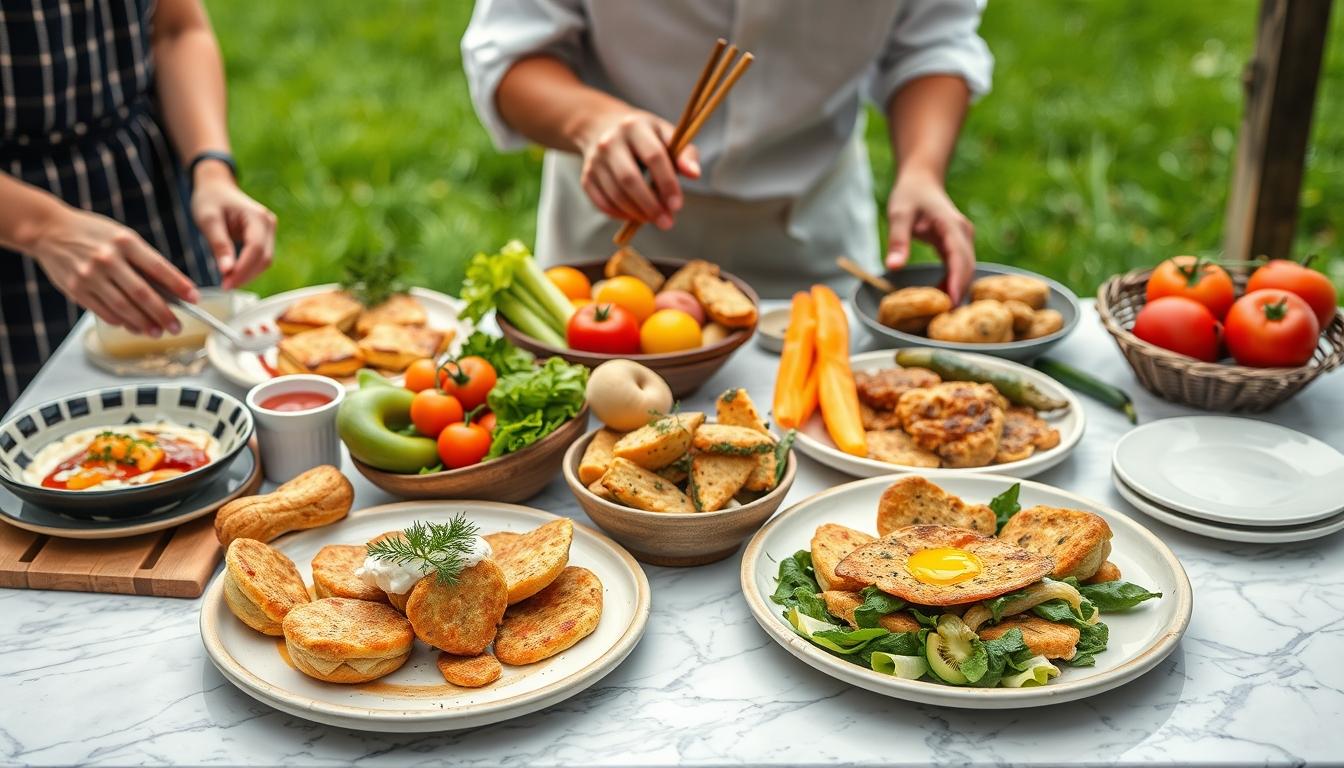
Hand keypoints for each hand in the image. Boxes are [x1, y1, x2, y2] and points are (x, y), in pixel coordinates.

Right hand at [28, 206, 197, 335]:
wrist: (48, 229)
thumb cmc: (93, 234)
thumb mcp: (122, 237)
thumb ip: (143, 260)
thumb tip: (170, 289)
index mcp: (125, 242)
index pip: (159, 268)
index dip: (179, 285)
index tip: (194, 299)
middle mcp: (108, 259)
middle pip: (142, 293)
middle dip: (163, 313)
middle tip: (177, 327)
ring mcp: (90, 275)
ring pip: (123, 307)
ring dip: (143, 323)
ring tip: (158, 332)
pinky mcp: (76, 289)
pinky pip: (103, 311)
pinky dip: (121, 321)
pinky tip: (133, 326)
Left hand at [191, 163, 275, 289]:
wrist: (216, 187)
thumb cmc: (210, 199)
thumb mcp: (208, 220)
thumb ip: (219, 245)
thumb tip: (226, 271)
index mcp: (257, 217)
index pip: (256, 249)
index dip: (243, 270)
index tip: (226, 284)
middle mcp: (269, 224)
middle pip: (264, 258)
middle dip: (245, 275)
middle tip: (225, 286)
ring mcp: (269, 231)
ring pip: (265, 261)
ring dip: (248, 274)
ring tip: (227, 281)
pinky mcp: (265, 237)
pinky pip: (260, 258)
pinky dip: (248, 269)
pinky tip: (233, 274)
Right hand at [575, 108, 699, 228]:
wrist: (602, 127)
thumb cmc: (644, 136)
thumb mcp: (666, 135)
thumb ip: (685, 153)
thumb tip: (694, 174)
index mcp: (635, 126)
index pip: (654, 156)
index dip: (667, 183)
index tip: (677, 206)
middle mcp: (610, 141)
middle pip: (629, 179)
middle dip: (650, 205)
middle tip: (666, 223)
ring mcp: (594, 159)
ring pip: (615, 194)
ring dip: (636, 213)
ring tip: (653, 220)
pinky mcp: (586, 177)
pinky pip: (601, 202)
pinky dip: (619, 214)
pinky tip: (635, 216)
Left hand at [885, 170, 975, 302]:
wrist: (922, 180)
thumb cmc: (910, 194)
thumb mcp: (899, 214)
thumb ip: (898, 241)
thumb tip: (894, 267)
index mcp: (951, 226)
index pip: (959, 258)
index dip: (956, 282)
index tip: (950, 303)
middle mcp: (963, 234)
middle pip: (968, 269)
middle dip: (958, 292)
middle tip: (945, 319)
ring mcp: (964, 240)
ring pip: (966, 270)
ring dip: (955, 290)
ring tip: (941, 313)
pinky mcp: (959, 245)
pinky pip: (960, 268)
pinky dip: (952, 283)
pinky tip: (939, 297)